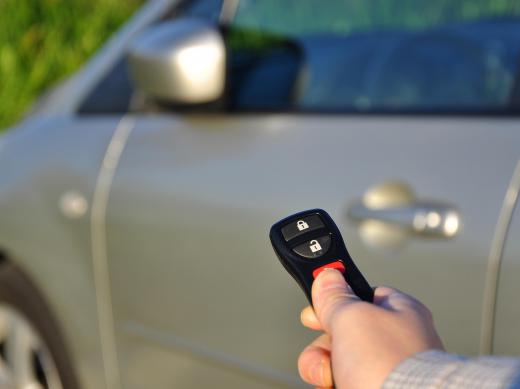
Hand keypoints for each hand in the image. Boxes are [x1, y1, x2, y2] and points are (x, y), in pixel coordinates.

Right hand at [298, 269, 443, 387]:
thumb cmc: (390, 365)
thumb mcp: (352, 316)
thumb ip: (335, 297)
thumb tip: (327, 275)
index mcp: (399, 312)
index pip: (360, 296)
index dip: (333, 301)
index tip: (312, 312)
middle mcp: (397, 342)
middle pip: (343, 334)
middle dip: (323, 346)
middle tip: (326, 355)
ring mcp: (388, 371)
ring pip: (340, 363)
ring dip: (325, 370)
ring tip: (333, 380)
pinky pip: (346, 383)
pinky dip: (335, 386)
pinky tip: (337, 388)